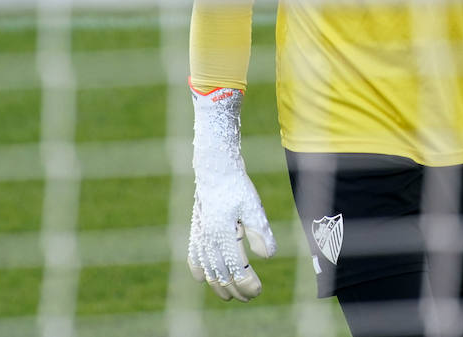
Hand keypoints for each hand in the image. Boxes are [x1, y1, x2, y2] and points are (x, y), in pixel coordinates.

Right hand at [188, 86, 276, 300]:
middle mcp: (208, 238)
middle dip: (235, 289)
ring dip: (217, 284)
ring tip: (228, 296)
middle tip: (250, 297)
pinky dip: (197, 268)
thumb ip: (260, 232)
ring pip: (207, 268)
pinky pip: (194, 254)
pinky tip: (200, 278)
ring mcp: (200, 234)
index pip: (236, 270)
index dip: (247, 284)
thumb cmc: (237, 185)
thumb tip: (268, 256)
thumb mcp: (253, 206)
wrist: (216, 165)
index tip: (259, 291)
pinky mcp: (197, 227)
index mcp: (223, 234)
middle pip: (221, 274)